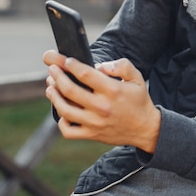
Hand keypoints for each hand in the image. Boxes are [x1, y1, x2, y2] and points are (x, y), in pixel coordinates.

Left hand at [43, 50, 160, 152]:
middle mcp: (101, 107)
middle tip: (52, 69)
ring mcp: (95, 123)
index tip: (66, 61)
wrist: (145, 128)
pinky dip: (61, 121)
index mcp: (112, 90)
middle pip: (70, 90)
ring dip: (54, 96)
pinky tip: (62, 110)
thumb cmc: (139, 100)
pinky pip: (68, 131)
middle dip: (57, 76)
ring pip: (65, 109)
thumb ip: (122, 66)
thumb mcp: (137, 78)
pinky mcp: (91, 134)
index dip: (72, 65)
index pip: (85, 74)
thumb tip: (101, 66)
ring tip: (50, 86)